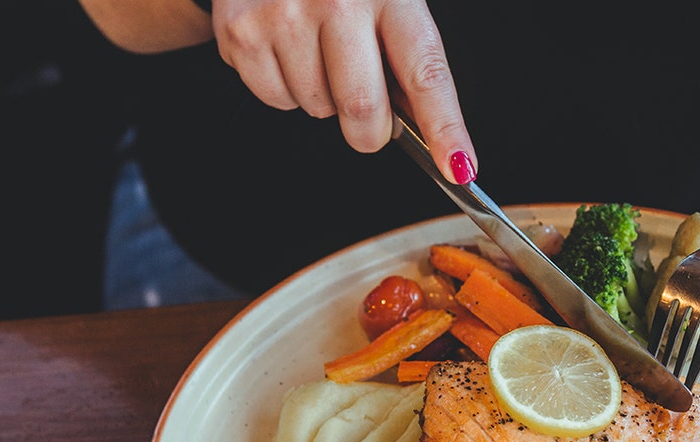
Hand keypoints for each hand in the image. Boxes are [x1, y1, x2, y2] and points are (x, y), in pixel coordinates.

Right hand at [208, 0, 476, 182]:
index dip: (445, 128)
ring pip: (316, 107)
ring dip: (324, 99)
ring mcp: (284, 15)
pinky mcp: (241, 30)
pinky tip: (286, 46)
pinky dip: (284, 86)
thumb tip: (417, 121)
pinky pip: (275, 97)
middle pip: (362, 110)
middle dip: (371, 130)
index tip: (458, 167)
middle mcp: (337, 1)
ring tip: (317, 49)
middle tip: (369, 115)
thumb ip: (403, 51)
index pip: (426, 74)